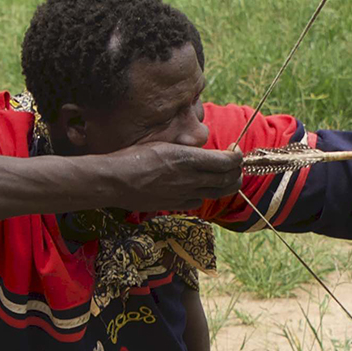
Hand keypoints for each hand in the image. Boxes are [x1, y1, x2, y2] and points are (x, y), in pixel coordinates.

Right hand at [109, 141, 243, 211]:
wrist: (114, 181)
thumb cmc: (133, 157)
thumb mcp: (163, 145)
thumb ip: (187, 151)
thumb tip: (204, 154)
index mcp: (188, 159)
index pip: (227, 162)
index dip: (237, 157)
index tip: (235, 152)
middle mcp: (190, 178)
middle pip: (228, 180)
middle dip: (237, 172)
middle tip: (235, 165)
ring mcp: (184, 194)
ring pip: (218, 193)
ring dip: (227, 185)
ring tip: (225, 177)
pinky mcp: (175, 205)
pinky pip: (198, 202)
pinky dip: (205, 195)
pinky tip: (199, 188)